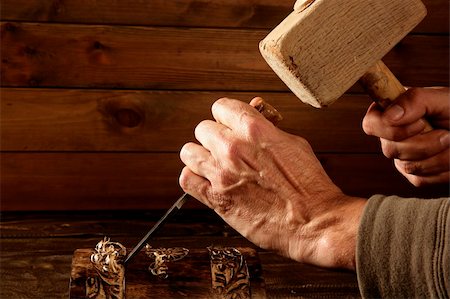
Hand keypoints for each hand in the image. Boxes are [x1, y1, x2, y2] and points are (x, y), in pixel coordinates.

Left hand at [179, 97, 365, 269]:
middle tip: (228, 148)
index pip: (221, 107)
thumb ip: (267, 127)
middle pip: (203, 128)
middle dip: (215, 136)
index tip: (231, 125)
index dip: (227, 116)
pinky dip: (193, 178)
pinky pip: (187, 180)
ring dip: (201, 156)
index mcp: (254, 129)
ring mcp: (221, 174)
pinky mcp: (216, 199)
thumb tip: (255, 113)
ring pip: (189, 152)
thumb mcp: (294, 143)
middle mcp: (233, 148)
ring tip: (214, 164)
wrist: (314, 222)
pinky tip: (206, 180)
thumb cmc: (308, 185)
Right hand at [362, 87, 449, 185]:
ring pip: (407, 166)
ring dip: (439, 155)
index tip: (420, 122)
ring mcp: (401, 157)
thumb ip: (414, 100)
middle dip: (424, 143)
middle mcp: (391, 136)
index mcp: (392, 113)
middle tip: (447, 132)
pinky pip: (420, 178)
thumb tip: (390, 116)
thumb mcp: (442, 99)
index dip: (391, 129)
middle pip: (390, 149)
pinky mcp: (414, 175)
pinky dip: (442, 168)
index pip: (371, 124)